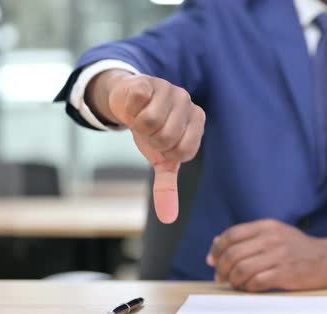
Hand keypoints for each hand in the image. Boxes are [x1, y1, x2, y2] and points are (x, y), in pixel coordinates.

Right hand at [87, 70, 205, 223]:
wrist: (129, 100)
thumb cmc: (151, 132)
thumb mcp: (161, 160)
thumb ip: (167, 187)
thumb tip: (168, 219)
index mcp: (198, 121)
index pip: (184, 151)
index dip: (166, 154)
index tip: (161, 146)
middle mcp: (188, 102)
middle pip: (166, 137)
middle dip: (151, 140)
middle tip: (148, 131)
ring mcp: (169, 88)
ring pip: (151, 120)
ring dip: (138, 125)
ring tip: (140, 118)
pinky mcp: (147, 80)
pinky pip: (137, 101)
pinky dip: (129, 109)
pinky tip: (133, 105)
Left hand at [206, 219, 326, 291]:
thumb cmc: (299, 248)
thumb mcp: (275, 233)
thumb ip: (247, 236)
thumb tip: (217, 242)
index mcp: (267, 226)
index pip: (232, 235)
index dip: (217, 249)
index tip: (212, 261)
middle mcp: (272, 238)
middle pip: (233, 254)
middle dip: (221, 268)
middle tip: (220, 278)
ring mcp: (279, 256)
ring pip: (242, 269)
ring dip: (233, 280)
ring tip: (235, 284)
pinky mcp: (286, 273)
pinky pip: (257, 282)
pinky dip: (248, 288)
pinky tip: (249, 288)